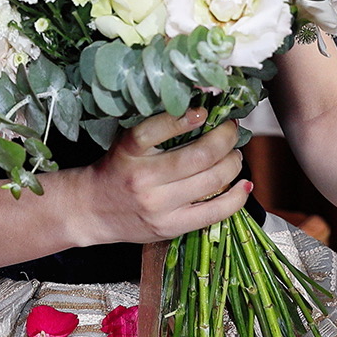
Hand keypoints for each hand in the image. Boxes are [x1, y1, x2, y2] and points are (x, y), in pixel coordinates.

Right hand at [83, 109, 249, 243]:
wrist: (92, 210)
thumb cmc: (115, 170)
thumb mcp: (126, 144)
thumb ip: (158, 131)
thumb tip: (204, 112)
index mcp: (129, 152)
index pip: (158, 128)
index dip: (188, 117)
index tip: (205, 110)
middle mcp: (144, 179)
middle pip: (199, 156)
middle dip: (226, 137)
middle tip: (231, 129)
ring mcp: (160, 206)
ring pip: (213, 180)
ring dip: (233, 162)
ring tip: (234, 154)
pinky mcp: (171, 226)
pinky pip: (214, 212)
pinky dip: (236, 197)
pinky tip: (244, 184)